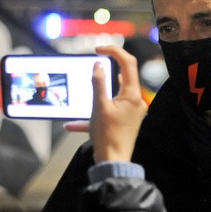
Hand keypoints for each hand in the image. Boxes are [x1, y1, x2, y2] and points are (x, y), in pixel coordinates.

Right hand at [66, 45, 147, 162]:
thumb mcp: (99, 106)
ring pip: (116, 92)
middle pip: (124, 75)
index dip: (114, 51)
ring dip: (100, 90)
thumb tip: (98, 65)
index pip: (128, 63)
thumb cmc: (107, 136)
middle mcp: (136, 101)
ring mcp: (132, 111)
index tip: (98, 49)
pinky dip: (95, 111)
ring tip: (86, 88)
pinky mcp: (126, 119)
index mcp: (133, 95)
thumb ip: (98, 83)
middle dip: (108, 67)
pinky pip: (111, 108)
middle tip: (93, 61)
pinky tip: (73, 124)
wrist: (114, 162)